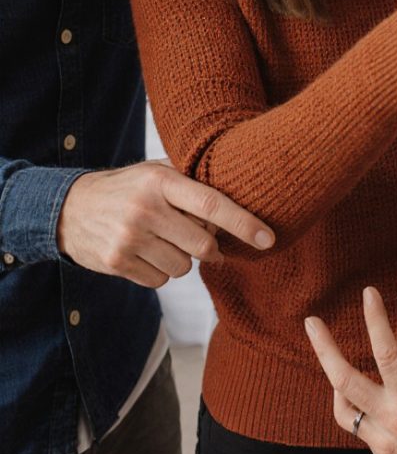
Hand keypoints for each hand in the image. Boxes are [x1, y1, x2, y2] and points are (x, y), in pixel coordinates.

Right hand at [57, 159, 274, 286]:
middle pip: (202, 244)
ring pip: (183, 266)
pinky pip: (160, 280)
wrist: (71, 208)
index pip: (211, 203)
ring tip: (163, 240)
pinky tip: (146, 252)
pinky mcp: (116, 262)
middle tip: (202, 239)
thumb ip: (193, 182)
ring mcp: (128, 238)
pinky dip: (160, 271)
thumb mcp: (156, 172)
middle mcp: (145, 209)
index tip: (268, 238)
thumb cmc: (128, 187)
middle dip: (209, 247)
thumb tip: (243, 200)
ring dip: (182, 259)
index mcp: (160, 181)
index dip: (243, 222)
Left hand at [305, 286, 396, 453]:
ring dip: (346, 392)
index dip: (376, 319)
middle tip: (311, 322)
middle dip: (324, 348)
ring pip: (348, 415)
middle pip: (344, 382)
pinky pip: (373, 441)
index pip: (387, 351)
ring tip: (347, 379)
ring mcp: (384, 453)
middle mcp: (390, 428)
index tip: (368, 293)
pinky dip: (382, 426)